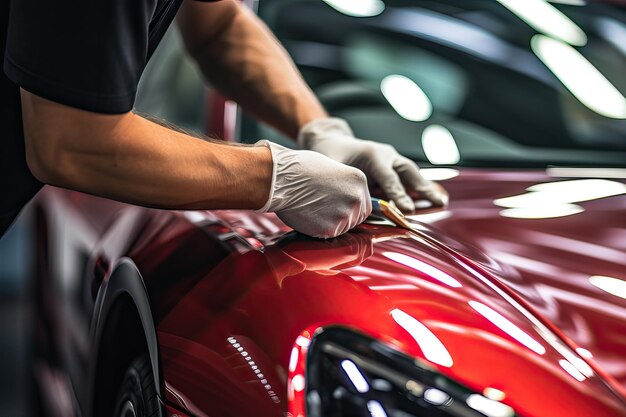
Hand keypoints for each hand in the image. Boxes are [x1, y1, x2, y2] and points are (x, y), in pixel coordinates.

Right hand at [256, 141, 371, 238]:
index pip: (364, 205)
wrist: (281, 178)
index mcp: (359, 181)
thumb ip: (344, 186)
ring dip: (330, 224)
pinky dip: (318, 230)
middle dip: (342, 217)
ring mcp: (344, 215)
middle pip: (356, 219)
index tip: (336, 205)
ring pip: (343, 229)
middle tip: (322, 209)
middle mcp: (356, 198)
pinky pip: (328, 235)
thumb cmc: (300, 169)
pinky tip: (307, 215)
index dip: (350, 208)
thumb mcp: (332, 169)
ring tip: (312, 208)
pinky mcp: (330, 229)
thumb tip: (345, 199)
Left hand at [298, 118, 448, 212]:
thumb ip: (345, 184)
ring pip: (412, 173)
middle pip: (408, 172)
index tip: (408, 209)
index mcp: (372, 154)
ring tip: (440, 202)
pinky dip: (420, 188)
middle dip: (422, 188)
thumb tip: (354, 205)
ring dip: (426, 188)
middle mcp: (386, 154)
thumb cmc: (330, 155)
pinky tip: (432, 199)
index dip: (398, 195)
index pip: (389, 177)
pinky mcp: (393, 166)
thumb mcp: (333, 168)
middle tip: (436, 202)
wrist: (332, 142)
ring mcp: (392, 159)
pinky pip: (409, 178)